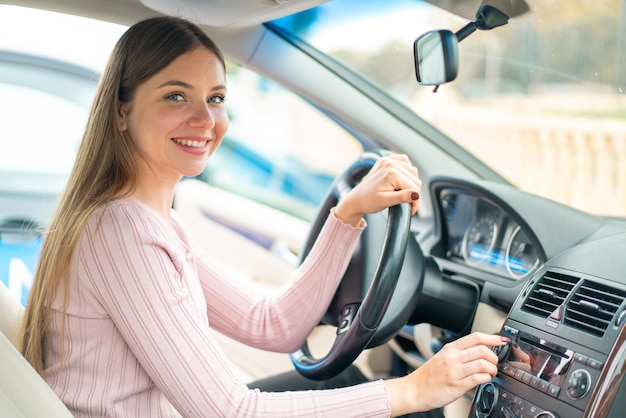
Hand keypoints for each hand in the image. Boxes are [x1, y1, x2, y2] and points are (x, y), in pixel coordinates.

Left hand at [334, 154, 421, 225]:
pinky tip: (401, 180)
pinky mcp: (387, 160)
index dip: (415, 201)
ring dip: (411, 182)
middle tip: (406, 203)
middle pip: (415, 179)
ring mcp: (388, 160)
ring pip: (413, 171)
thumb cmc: (368, 202)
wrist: (357, 199)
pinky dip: (406, 171)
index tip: (411, 211)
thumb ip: (402, 197)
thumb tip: (416, 195)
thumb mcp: (385, 201)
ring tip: (401, 192)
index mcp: (391, 173)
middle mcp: (390, 163)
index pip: (414, 187)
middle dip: (413, 193)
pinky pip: (405, 162)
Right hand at [384, 332, 507, 415]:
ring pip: (483, 364)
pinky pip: (478, 379)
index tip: (502, 340)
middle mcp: (452, 358)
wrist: (414, 391)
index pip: (475, 338)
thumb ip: (458, 354)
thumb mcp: (441, 358)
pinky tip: (485, 379)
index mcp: (449, 349)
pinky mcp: (457, 386)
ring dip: (492, 369)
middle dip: (494, 357)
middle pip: (482, 350)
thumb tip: (479, 352)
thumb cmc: (427, 376)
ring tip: (491, 373)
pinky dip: (486, 378)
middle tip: (494, 363)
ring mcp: (454, 372)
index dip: (492, 338)